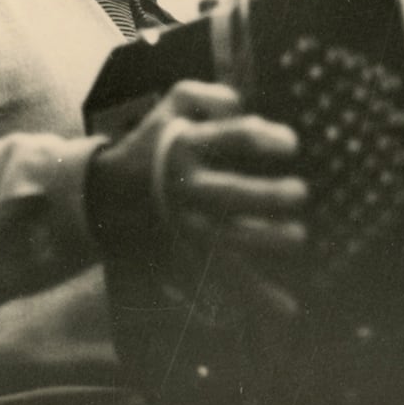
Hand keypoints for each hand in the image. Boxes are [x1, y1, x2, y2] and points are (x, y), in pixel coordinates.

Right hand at [88, 80, 308, 316]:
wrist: (103, 196)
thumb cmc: (151, 143)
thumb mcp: (171, 105)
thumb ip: (208, 95)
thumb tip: (242, 107)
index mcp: (185, 146)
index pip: (229, 138)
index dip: (261, 138)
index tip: (292, 144)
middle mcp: (185, 187)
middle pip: (229, 193)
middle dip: (265, 196)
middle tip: (300, 192)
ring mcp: (185, 225)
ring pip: (227, 239)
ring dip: (265, 240)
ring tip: (299, 236)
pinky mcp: (186, 255)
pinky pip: (221, 278)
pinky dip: (254, 295)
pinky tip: (286, 308)